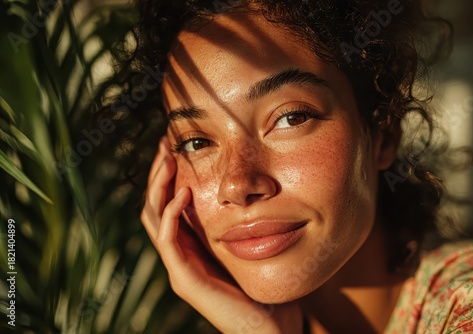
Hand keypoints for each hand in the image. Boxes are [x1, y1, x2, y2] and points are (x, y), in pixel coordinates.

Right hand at [141, 137, 303, 333]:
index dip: (165, 176)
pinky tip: (182, 192)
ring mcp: (178, 268)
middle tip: (164, 145)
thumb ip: (231, 224)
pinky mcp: (185, 281)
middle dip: (156, 175)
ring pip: (154, 220)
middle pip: (154, 207)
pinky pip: (169, 242)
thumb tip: (237, 190)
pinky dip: (172, 215)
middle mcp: (178, 255)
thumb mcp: (242, 246)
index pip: (166, 205)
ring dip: (158, 188)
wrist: (269, 326)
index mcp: (189, 246)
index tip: (173, 146)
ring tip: (167, 159)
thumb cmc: (260, 286)